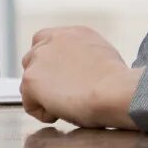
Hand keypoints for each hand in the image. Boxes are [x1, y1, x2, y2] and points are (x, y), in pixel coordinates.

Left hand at [18, 26, 139, 128]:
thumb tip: (77, 71)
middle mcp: (52, 40)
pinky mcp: (30, 80)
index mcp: (72, 34)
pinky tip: (63, 112)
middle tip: (63, 95)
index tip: (60, 78)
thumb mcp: (103, 56)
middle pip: (31, 61)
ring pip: (29, 83)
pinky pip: (30, 105)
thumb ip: (83, 56)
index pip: (44, 41)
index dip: (49, 63)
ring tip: (69, 104)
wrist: (115, 90)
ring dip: (44, 97)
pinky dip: (44, 114)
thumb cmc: (117, 83)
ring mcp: (38, 59)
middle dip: (42, 79)